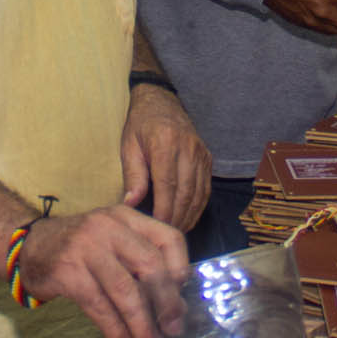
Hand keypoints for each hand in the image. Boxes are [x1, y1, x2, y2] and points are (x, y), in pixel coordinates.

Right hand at [15, 205, 189, 337]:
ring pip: (125, 290)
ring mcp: (86, 247)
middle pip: (150, 266)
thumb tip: (176, 307)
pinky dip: (115, 330)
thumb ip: (142, 265)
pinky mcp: (67, 271)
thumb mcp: (113, 243)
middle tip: (172, 329)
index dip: (181, 269)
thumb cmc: (80, 250)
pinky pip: (99, 306)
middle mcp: (109, 227)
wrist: (28, 247)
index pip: (168, 238)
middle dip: (166, 302)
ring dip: (141, 324)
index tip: (182, 296)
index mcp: (127, 218)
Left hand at [120, 85, 211, 229]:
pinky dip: (198, 207)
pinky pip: (205, 188)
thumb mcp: (128, 145)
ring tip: (176, 232)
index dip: (164, 209)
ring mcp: (201, 153)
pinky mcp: (207, 158)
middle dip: (177, 217)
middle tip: (166, 236)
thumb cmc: (140, 124)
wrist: (162, 101)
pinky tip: (188, 219)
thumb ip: (132, 175)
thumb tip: (131, 203)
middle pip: (186, 192)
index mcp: (165, 143)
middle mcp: (188, 148)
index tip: (157, 227)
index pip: (168, 184)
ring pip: (198, 193)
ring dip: (189, 216)